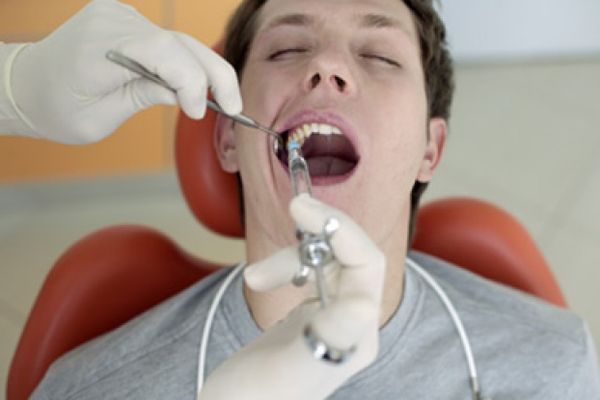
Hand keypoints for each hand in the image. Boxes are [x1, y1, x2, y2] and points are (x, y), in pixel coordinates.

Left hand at [8, 0, 240, 143]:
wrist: (25, 84)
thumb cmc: (55, 108)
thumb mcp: (98, 119)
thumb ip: (144, 97)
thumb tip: (184, 93)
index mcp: (100, 47)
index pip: (165, 52)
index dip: (192, 82)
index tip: (199, 113)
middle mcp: (113, 20)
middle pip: (181, 43)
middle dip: (214, 75)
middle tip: (234, 107)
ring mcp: (120, 15)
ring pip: (180, 42)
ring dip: (202, 71)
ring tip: (218, 101)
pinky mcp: (126, 20)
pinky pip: (167, 41)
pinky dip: (184, 63)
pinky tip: (191, 86)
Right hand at [199, 194, 385, 399]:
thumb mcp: (288, 370)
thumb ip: (327, 337)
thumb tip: (365, 304)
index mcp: (357, 336)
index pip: (365, 263)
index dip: (339, 227)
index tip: (300, 207)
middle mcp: (351, 328)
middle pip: (351, 257)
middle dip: (321, 231)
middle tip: (293, 208)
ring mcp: (331, 322)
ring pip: (326, 263)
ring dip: (291, 256)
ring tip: (255, 276)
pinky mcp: (309, 319)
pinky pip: (310, 276)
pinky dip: (284, 267)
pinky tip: (262, 279)